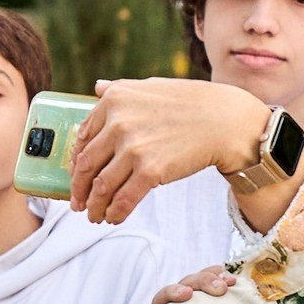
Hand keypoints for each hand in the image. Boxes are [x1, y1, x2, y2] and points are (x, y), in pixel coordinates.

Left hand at [69, 77, 271, 226]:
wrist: (227, 121)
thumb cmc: (193, 103)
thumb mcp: (151, 86)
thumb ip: (120, 89)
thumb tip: (98, 86)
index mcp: (115, 101)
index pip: (84, 137)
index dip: (77, 161)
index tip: (76, 175)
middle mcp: (119, 122)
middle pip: (87, 164)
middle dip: (79, 189)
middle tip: (77, 203)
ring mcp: (134, 148)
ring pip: (102, 185)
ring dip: (95, 205)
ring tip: (95, 215)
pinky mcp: (151, 171)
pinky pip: (124, 198)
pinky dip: (115, 212)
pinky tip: (113, 218)